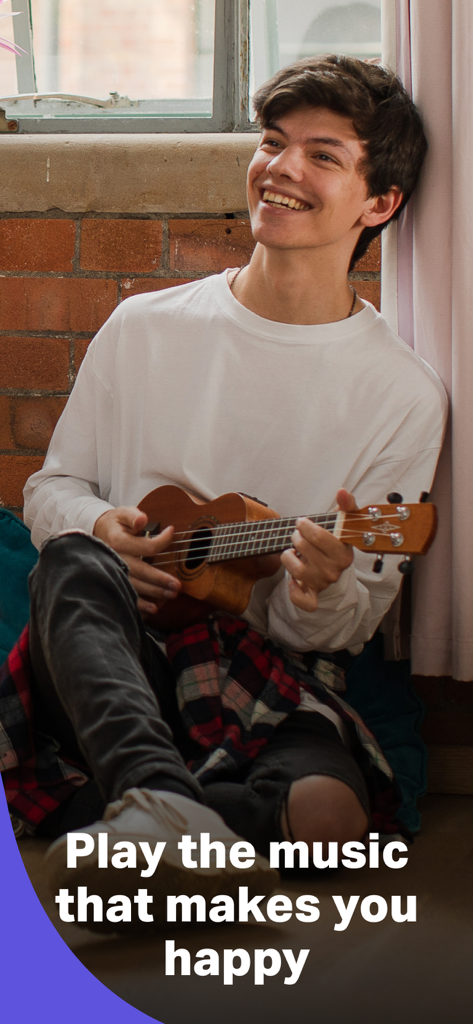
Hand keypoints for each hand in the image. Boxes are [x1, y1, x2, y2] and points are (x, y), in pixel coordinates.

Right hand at [93, 506, 180, 616]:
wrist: (98, 533)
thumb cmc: (116, 523)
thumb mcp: (123, 513)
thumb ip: (134, 516)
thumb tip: (142, 520)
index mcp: (118, 541)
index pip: (145, 546)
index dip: (162, 541)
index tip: (172, 532)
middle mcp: (114, 558)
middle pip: (139, 571)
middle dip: (159, 579)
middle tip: (177, 585)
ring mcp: (113, 572)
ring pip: (134, 585)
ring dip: (153, 592)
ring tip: (170, 595)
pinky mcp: (113, 580)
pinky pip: (126, 594)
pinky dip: (139, 604)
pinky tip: (153, 609)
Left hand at [280, 488, 355, 611]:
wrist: (336, 567)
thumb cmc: (336, 541)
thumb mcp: (344, 521)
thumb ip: (346, 505)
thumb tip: (342, 491)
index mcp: (344, 553)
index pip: (319, 536)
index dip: (306, 526)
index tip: (302, 522)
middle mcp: (334, 570)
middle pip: (304, 548)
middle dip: (296, 538)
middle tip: (297, 536)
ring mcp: (323, 584)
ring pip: (296, 570)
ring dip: (288, 558)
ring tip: (293, 552)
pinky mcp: (312, 595)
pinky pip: (301, 599)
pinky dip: (293, 591)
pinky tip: (292, 580)